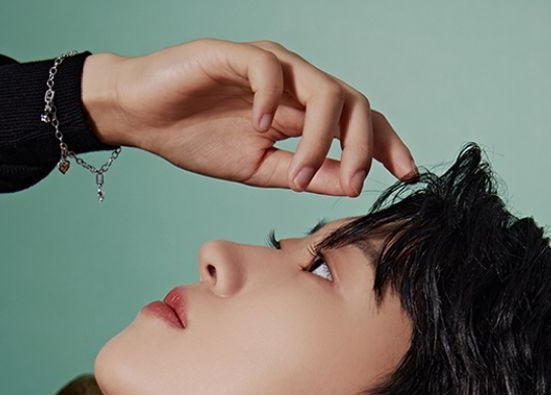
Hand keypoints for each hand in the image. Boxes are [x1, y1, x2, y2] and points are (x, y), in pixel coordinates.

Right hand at [82, 38, 416, 196]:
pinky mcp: (234, 55)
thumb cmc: (196, 139)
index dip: (385, 144)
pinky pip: (268, 69)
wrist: (143, 118)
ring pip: (321, 86)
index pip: (357, 121)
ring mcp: (267, 66)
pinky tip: (261, 127)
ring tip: (299, 173)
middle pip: (352, 102)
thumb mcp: (257, 168)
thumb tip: (351, 183)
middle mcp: (293, 83)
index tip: (407, 174)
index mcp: (300, 110)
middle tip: (354, 183)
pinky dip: (270, 98)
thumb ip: (303, 172)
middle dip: (363, 144)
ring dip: (319, 135)